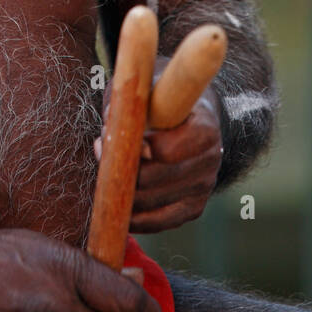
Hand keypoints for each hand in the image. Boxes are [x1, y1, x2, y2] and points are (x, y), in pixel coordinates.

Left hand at [97, 56, 222, 232]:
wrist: (191, 114)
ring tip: (105, 171)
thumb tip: (108, 134)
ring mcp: (204, 187)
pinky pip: (159, 222)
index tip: (107, 134)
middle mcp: (210, 160)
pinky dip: (133, 217)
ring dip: (121, 193)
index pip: (164, 151)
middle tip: (100, 151)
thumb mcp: (149, 89)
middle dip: (119, 171)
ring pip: (151, 204)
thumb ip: (128, 107)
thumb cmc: (163, 98)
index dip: (132, 149)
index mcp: (204, 129)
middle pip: (153, 181)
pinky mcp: (194, 207)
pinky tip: (115, 203)